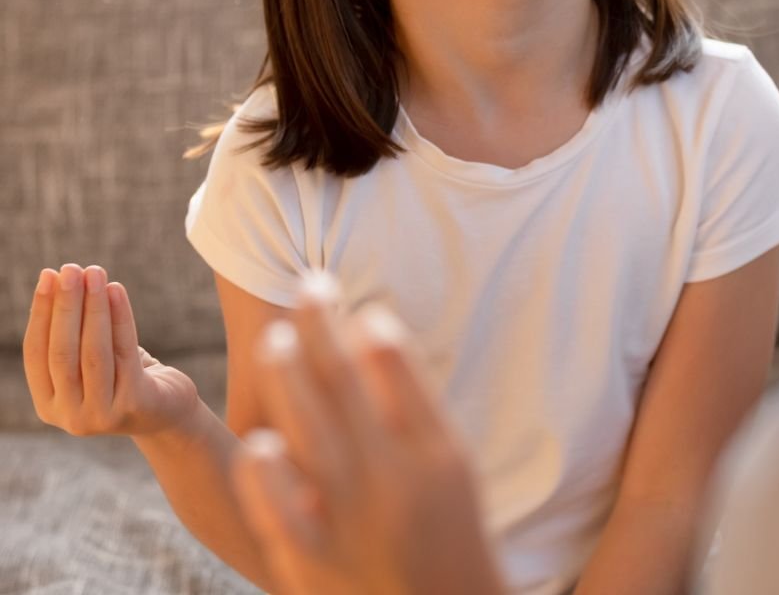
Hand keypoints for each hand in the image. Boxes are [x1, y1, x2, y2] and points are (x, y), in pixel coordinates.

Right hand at [23, 263, 199, 438]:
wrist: (167, 411)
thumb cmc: (124, 376)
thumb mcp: (91, 359)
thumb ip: (72, 333)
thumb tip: (58, 278)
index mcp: (49, 403)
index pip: (36, 352)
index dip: (40, 312)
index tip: (47, 275)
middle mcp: (69, 415)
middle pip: (62, 351)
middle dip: (65, 305)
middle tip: (70, 269)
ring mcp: (100, 413)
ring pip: (92, 351)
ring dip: (92, 306)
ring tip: (94, 272)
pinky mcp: (132, 402)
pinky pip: (124, 350)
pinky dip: (119, 316)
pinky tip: (116, 290)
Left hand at [230, 286, 504, 594]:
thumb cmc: (448, 537)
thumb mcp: (450, 468)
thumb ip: (414, 406)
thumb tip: (372, 334)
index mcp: (435, 453)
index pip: (396, 362)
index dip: (371, 323)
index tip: (357, 302)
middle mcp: (393, 478)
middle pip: (344, 381)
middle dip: (320, 325)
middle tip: (307, 285)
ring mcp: (350, 520)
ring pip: (308, 428)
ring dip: (287, 374)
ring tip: (274, 337)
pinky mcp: (311, 563)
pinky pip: (278, 507)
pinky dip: (265, 471)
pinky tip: (258, 439)